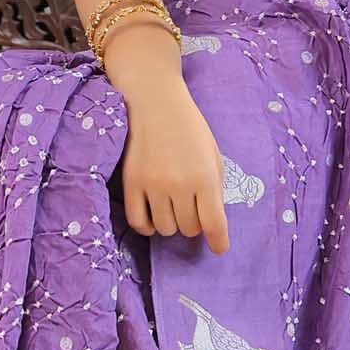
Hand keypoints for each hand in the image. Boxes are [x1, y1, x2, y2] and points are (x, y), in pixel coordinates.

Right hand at [118, 79, 230, 253]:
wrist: (155, 102)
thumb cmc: (189, 127)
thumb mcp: (212, 154)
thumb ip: (215, 188)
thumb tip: (213, 222)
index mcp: (205, 176)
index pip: (214, 223)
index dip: (219, 241)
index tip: (219, 247)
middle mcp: (179, 184)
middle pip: (189, 229)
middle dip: (194, 222)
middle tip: (192, 206)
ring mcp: (152, 185)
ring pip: (166, 229)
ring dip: (173, 223)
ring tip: (173, 205)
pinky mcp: (130, 184)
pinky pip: (139, 223)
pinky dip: (149, 227)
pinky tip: (155, 216)